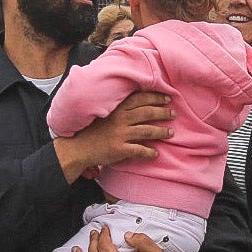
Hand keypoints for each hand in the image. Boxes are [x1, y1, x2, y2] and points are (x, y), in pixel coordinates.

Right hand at [53, 91, 174, 182]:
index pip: (140, 98)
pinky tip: (155, 154)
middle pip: (147, 112)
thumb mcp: (104, 112)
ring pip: (147, 130)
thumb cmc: (92, 130)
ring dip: (161, 131)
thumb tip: (137, 101)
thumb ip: (119, 107)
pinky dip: (149, 152)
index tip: (167, 98)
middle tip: (173, 114)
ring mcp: (120, 134)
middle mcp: (120, 119)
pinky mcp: (119, 149)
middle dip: (163, 112)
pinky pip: (139, 150)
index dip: (156, 97)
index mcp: (117, 108)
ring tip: (171, 133)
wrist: (78, 147)